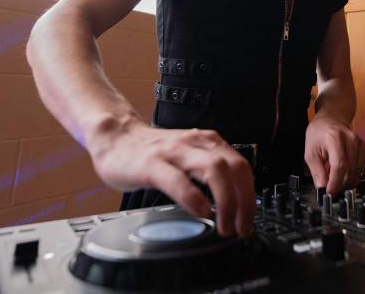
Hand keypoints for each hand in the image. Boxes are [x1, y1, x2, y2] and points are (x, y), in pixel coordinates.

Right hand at [87, 118, 254, 236]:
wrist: (114, 136)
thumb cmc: (150, 152)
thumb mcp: (188, 157)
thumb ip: (209, 173)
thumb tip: (233, 202)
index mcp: (206, 143)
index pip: (241, 166)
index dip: (250, 196)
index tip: (248, 220)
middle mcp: (194, 143)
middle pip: (234, 167)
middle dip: (244, 201)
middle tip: (241, 228)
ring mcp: (172, 152)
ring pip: (213, 169)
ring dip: (226, 200)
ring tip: (224, 224)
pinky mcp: (150, 164)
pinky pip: (177, 179)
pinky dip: (193, 196)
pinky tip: (200, 210)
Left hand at [304, 115, 364, 194]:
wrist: (331, 119)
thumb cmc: (318, 134)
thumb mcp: (310, 152)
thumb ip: (317, 171)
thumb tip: (323, 189)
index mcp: (334, 138)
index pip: (339, 165)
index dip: (335, 183)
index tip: (329, 193)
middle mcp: (351, 139)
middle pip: (350, 171)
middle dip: (340, 184)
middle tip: (330, 188)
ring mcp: (360, 143)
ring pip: (357, 172)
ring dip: (346, 180)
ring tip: (334, 175)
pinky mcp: (364, 148)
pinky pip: (360, 168)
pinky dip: (352, 174)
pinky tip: (343, 170)